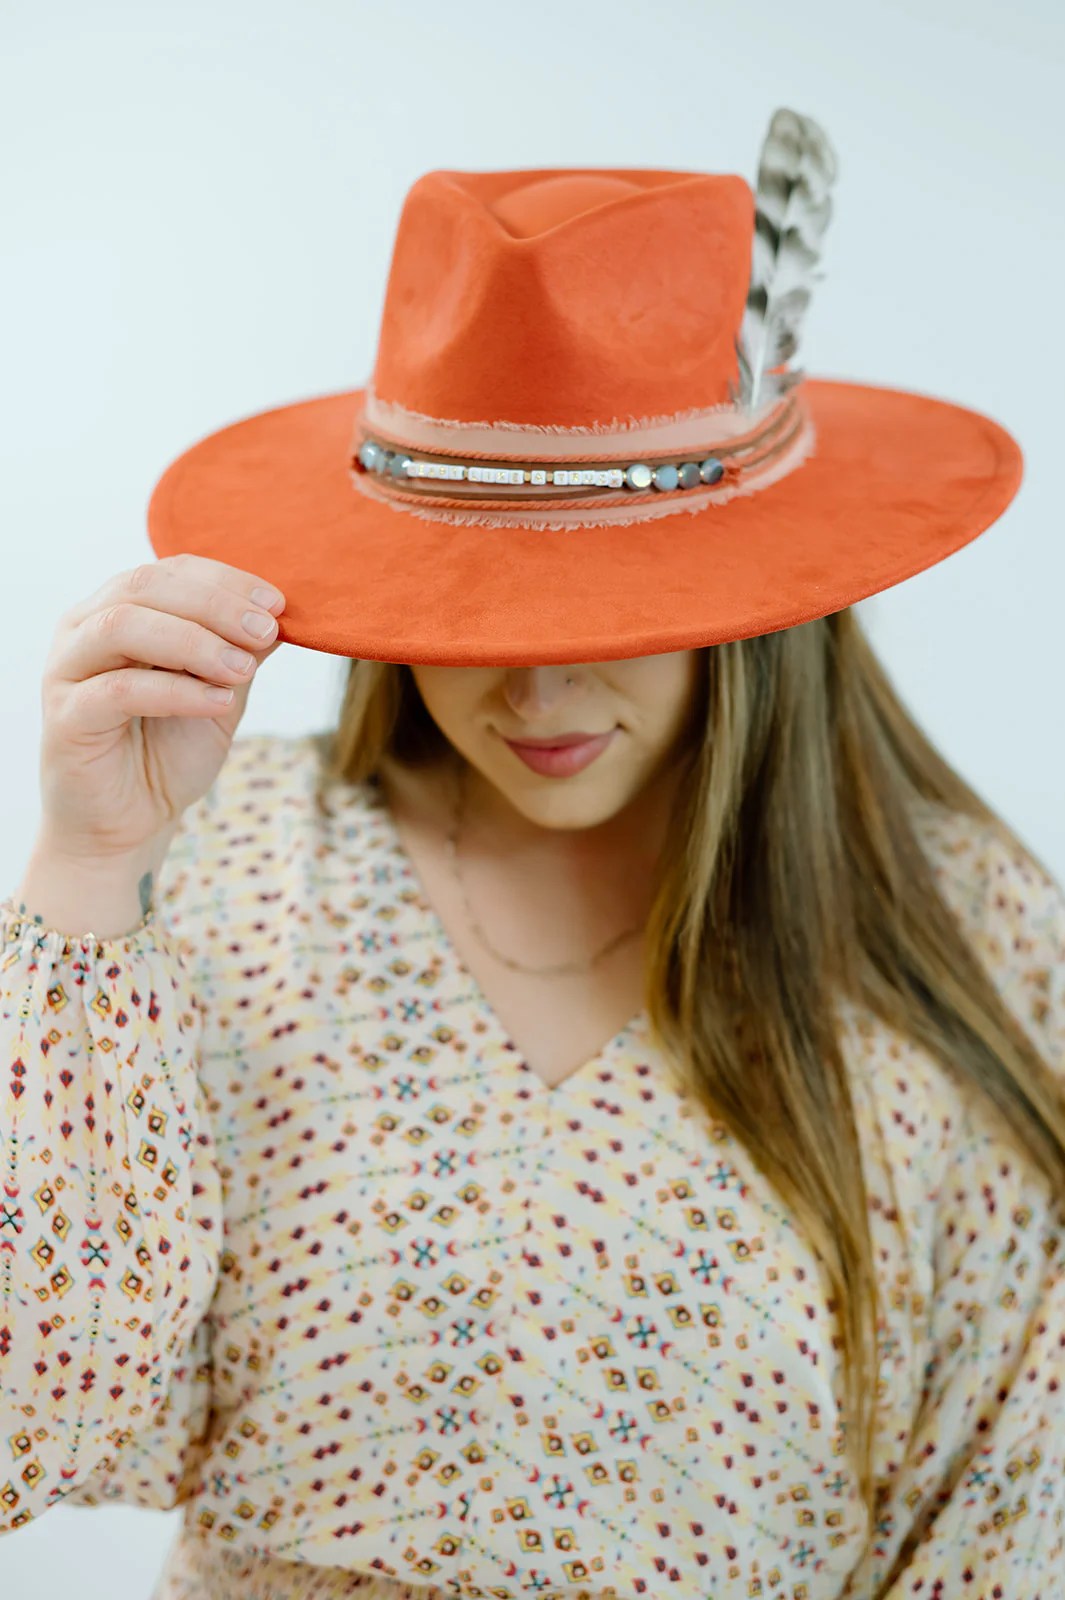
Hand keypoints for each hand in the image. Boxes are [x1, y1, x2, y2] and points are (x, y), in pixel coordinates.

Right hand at [36, 553, 285, 865]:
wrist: (132, 822)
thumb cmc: (170, 752)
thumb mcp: (219, 692)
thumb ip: (239, 651)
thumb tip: (278, 615)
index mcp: (119, 611)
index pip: (170, 571)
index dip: (225, 580)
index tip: (276, 603)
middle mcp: (84, 629)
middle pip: (145, 587)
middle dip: (215, 605)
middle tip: (265, 630)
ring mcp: (68, 670)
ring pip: (124, 626)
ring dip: (194, 641)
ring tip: (243, 669)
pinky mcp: (65, 716)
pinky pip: (119, 689)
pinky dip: (176, 691)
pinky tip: (220, 702)